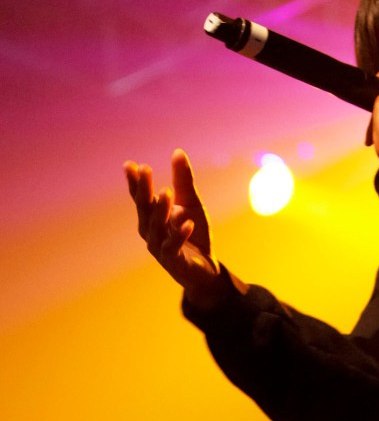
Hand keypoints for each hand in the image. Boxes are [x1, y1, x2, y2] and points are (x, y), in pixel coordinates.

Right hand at [124, 149, 225, 308]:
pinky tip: (187, 222)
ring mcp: (160, 248)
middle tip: (144, 170)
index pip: (141, 198)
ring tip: (166, 191)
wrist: (206, 269)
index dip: (135, 182)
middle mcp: (151, 232)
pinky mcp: (174, 262)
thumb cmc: (194, 235)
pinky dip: (180, 235)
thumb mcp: (191, 203)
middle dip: (143, 189)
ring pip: (157, 227)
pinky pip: (174, 247)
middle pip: (145, 209)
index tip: (130, 164)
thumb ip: (183, 181)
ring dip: (162, 209)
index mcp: (152, 218)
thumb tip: (178, 151)